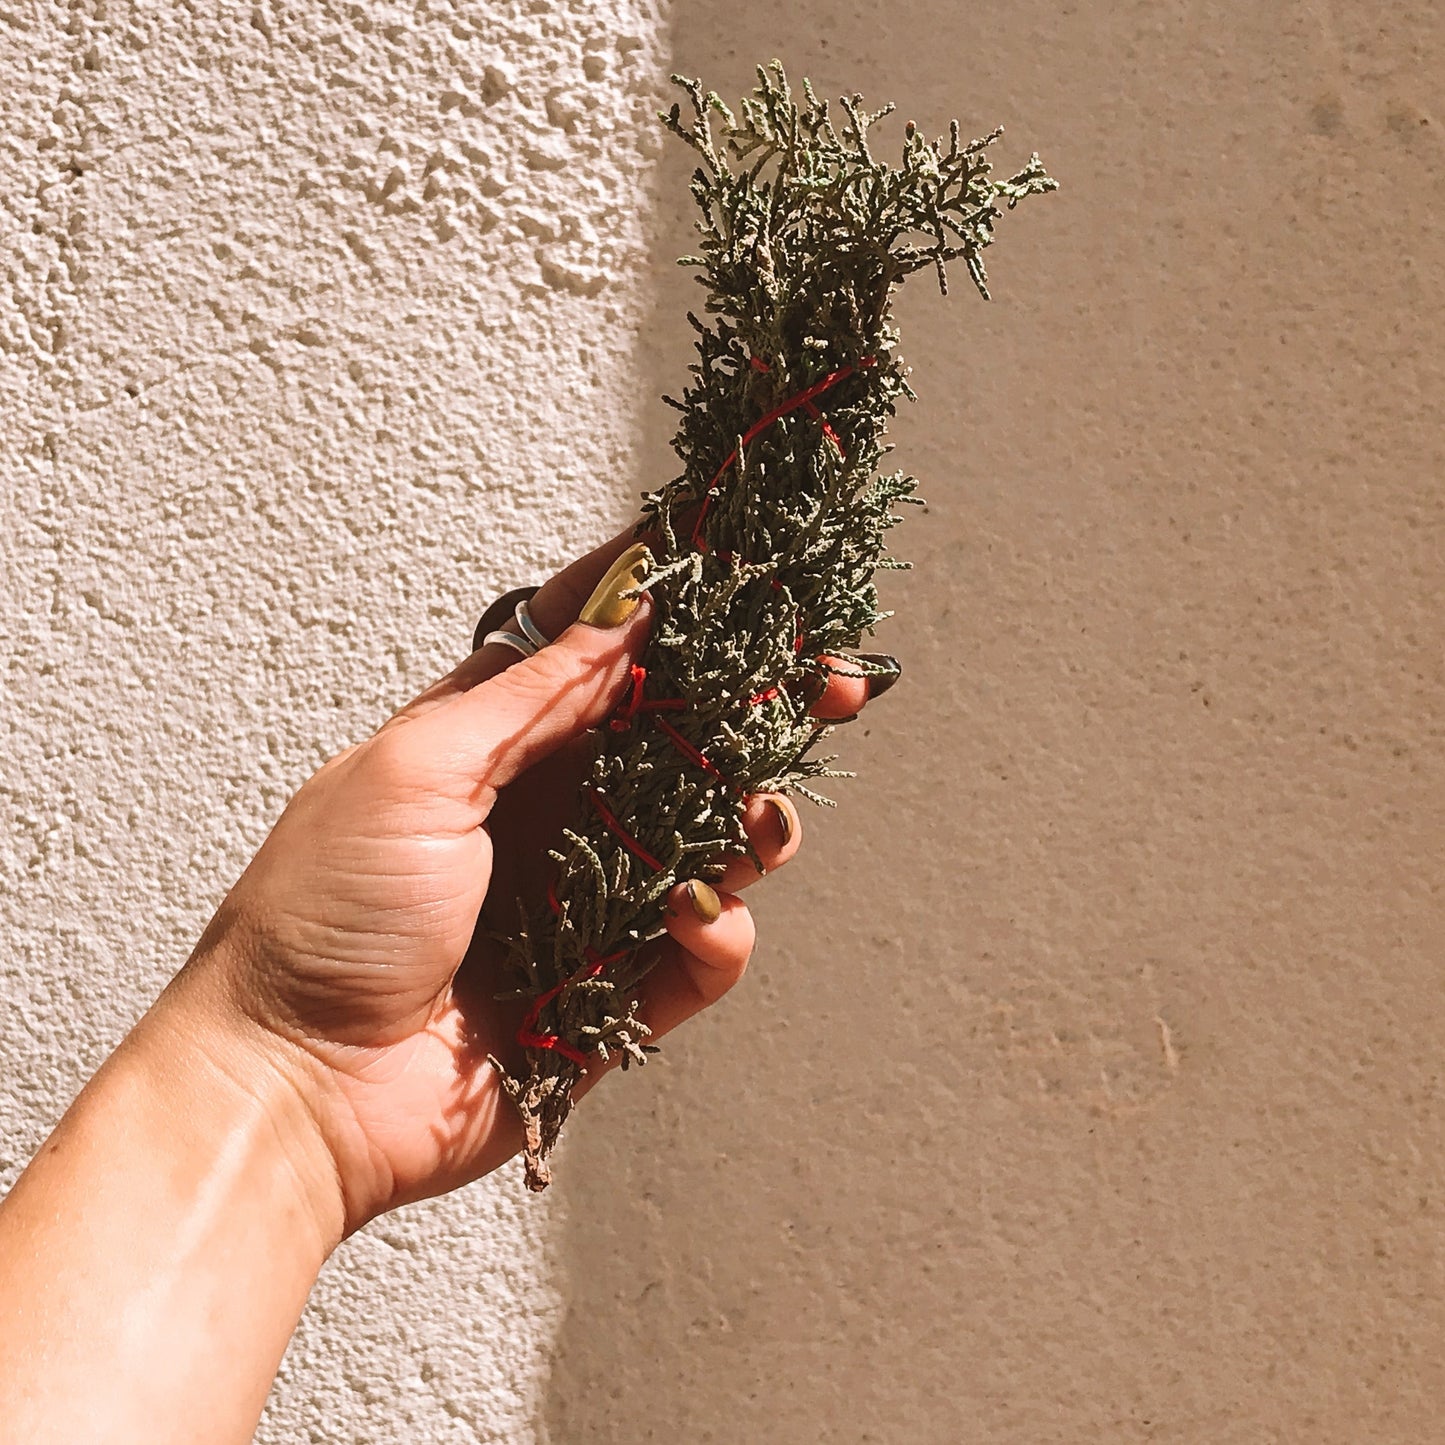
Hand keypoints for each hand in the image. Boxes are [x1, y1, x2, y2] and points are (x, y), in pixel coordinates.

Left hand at [168, 530, 895, 1236]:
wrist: (295, 1086)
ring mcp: (584, 904)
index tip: (738, 567)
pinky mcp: (608, 992)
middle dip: (754, 713)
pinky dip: (714, 933)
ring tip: (761, 820)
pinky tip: (696, 917)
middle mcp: (548, 815)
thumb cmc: (324, 914)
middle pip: (677, 746)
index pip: (597, 656)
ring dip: (750, 823)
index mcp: (491, 748)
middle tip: (826, 685)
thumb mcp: (414, 771)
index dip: (667, 610)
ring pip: (705, 843)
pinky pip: (697, 951)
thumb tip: (617, 619)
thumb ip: (526, 698)